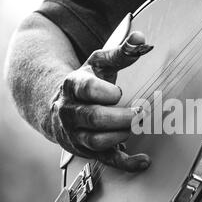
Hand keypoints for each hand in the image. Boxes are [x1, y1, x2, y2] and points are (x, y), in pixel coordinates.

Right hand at [50, 31, 153, 171]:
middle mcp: (70, 112)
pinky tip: (144, 160)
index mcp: (72, 86)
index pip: (85, 89)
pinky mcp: (87, 151)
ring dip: (122, 134)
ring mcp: (77, 134)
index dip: (104, 91)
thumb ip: (120, 52)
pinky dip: (127, 163)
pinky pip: (106, 161)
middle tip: (141, 111)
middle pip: (94, 117)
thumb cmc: (85, 83)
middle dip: (121, 116)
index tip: (118, 92)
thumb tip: (141, 38)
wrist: (57, 107)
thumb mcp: (98, 65)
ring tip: (138, 124)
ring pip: (98, 140)